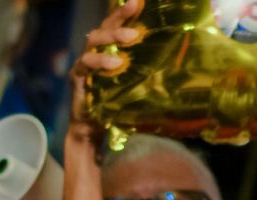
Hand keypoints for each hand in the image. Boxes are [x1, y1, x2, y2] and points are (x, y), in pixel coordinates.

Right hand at [70, 0, 144, 136]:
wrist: (94, 130)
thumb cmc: (117, 106)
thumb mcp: (135, 86)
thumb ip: (148, 73)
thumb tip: (180, 67)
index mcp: (108, 50)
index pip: (116, 25)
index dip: (124, 12)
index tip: (137, 1)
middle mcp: (95, 51)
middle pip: (104, 27)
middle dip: (119, 18)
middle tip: (134, 12)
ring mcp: (84, 63)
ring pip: (93, 41)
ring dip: (111, 37)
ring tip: (129, 40)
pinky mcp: (77, 77)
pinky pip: (85, 64)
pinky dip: (99, 61)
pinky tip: (113, 64)